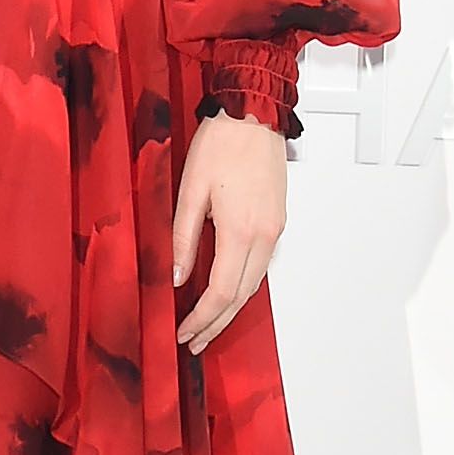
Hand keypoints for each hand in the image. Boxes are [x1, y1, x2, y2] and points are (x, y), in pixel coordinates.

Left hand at [172, 113, 287, 351]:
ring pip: (253, 284)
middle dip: (216, 324)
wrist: (255, 112)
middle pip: (240, 296)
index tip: (182, 333)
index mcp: (240, 231)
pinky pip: (260, 266)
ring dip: (230, 308)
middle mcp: (264, 236)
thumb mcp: (190, 190)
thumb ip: (183, 238)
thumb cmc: (222, 142)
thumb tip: (176, 276)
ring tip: (208, 324)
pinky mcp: (277, 220)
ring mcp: (275, 229)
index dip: (200, 318)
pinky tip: (226, 291)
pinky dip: (242, 286)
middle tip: (193, 341)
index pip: (219, 292)